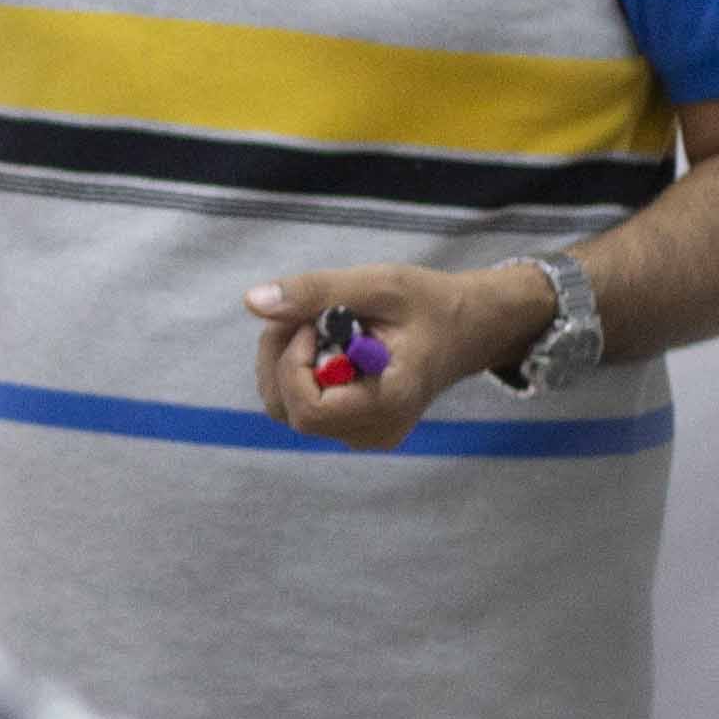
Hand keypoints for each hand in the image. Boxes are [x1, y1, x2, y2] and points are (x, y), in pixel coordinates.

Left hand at [244, 260, 558, 450]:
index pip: (309, 410)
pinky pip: (301, 406)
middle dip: (280, 356)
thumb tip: (252, 301)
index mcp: (390, 402)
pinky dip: (296, 371)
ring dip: (283, 361)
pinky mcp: (353, 426)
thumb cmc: (429, 304)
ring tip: (314, 324)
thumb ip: (317, 292)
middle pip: (288, 409)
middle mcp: (375, 429)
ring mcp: (364, 433)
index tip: (310, 323)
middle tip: (303, 315)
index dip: (293, 364)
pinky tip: (321, 342)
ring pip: (287, 408)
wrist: (467, 328)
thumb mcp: (379, 284)